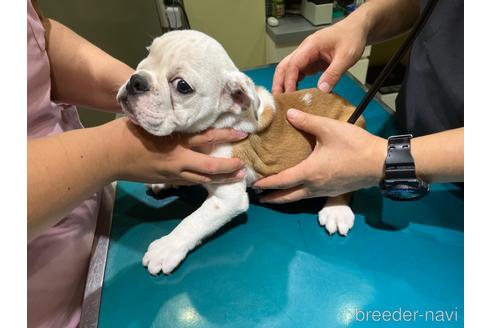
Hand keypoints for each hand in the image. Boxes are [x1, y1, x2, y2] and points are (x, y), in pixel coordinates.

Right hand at [107, 118, 247, 184]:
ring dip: (220, 179)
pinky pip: (189, 182)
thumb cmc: (128, 132)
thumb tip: (188, 112)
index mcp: (175, 140)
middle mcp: (177, 159)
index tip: (242, 133)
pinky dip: (203, 181)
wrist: (108, 155)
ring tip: (236, 178)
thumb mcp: (153, 120)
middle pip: (209, 167)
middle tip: (244, 166)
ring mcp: (172, 174)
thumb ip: (173, 120)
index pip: (207, 138)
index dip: (226, 135)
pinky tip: (211, 180)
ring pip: (201, 180)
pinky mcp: (166, 181)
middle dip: (229, 167)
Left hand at [254, 109, 385, 202]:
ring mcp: (325, 192)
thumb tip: (288, 113)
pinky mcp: (334, 192)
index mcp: (309, 172)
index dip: (266, 183)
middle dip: (272, 198)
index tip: (254, 184)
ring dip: (285, 198)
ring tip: (274, 196)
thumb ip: (307, 121)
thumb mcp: (329, 128)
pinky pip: (311, 196)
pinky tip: (299, 189)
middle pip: (288, 197)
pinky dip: (299, 195)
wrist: (381, 163)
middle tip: (259, 198)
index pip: (281, 181)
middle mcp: (314, 186)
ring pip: (299, 199)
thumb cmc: (354, 145)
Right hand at [272, 19, 367, 93]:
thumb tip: (322, 90)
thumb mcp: (346, 57)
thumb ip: (333, 73)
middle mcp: (304, 50)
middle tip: (279, 100)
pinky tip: (295, 93)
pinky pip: (297, 73)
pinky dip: (294, 83)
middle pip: (284, 67)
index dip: (289, 80)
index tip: (290, 94)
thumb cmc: (351, 37)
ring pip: (288, 70)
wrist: (355, 30)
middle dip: (279, 83)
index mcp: (311, 45)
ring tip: (285, 100)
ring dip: (284, 84)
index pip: (293, 64)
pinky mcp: (310, 62)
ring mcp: (306, 56)